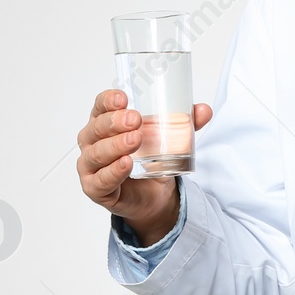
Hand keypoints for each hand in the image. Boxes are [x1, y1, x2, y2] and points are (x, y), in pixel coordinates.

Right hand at [77, 89, 212, 245]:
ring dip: (115, 145)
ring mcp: (90, 165)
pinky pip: (101, 179)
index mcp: (105, 122)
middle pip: (97, 127)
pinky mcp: (94, 187)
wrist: (153, 196)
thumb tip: (204, 110)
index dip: (108, 100)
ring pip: (97, 153)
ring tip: (135, 140)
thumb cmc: (150, 160)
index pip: (100, 106)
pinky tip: (126, 164)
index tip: (123, 98)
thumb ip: (184, 124)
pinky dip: (113, 171)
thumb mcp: (168, 138)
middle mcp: (92, 141)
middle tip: (136, 120)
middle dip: (115, 122)